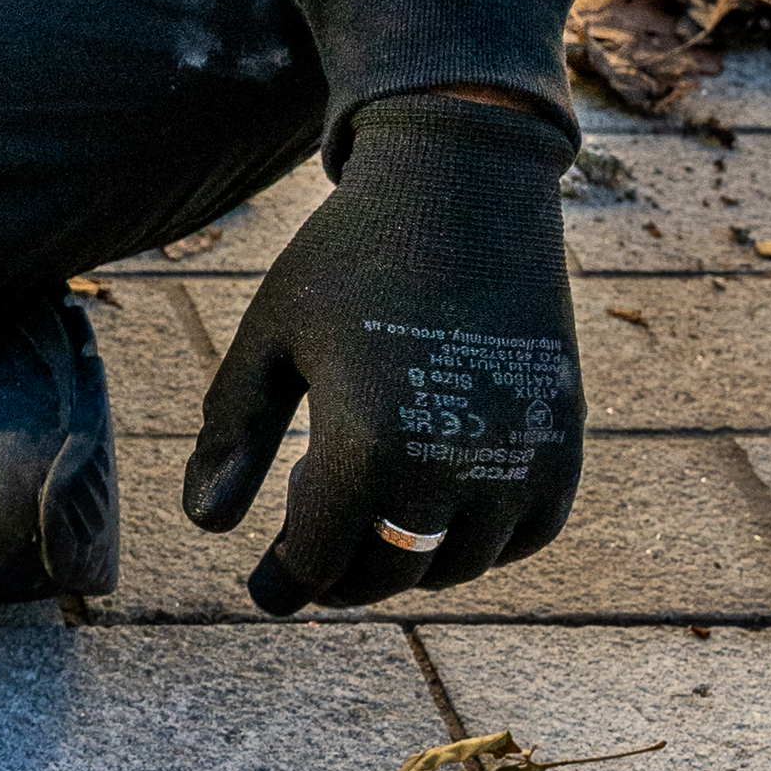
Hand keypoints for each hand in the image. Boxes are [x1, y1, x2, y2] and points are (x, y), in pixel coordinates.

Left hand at [179, 91, 583, 616]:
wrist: (466, 183)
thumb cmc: (352, 255)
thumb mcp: (270, 336)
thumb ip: (230, 433)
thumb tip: (206, 525)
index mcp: (366, 443)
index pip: (317, 562)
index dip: (284, 582)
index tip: (266, 587)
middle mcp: (451, 464)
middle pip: (385, 573)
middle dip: (340, 575)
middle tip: (313, 555)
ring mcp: (518, 459)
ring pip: (455, 566)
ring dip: (408, 558)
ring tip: (371, 517)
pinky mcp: (564, 442)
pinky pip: (522, 535)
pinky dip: (479, 538)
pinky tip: (437, 504)